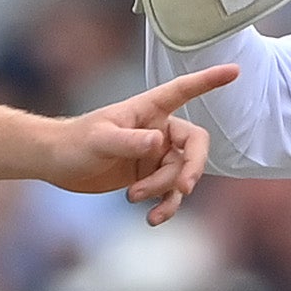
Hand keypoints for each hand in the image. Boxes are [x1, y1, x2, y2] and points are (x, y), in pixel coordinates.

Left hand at [47, 66, 238, 221]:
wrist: (56, 163)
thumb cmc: (74, 142)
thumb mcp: (100, 140)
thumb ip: (130, 141)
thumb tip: (159, 142)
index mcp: (149, 110)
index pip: (183, 91)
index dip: (209, 81)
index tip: (235, 71)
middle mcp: (158, 131)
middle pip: (195, 146)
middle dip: (192, 168)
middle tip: (182, 187)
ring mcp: (155, 155)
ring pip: (179, 175)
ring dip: (164, 191)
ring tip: (135, 198)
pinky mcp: (149, 177)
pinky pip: (169, 194)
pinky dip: (165, 207)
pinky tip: (151, 219)